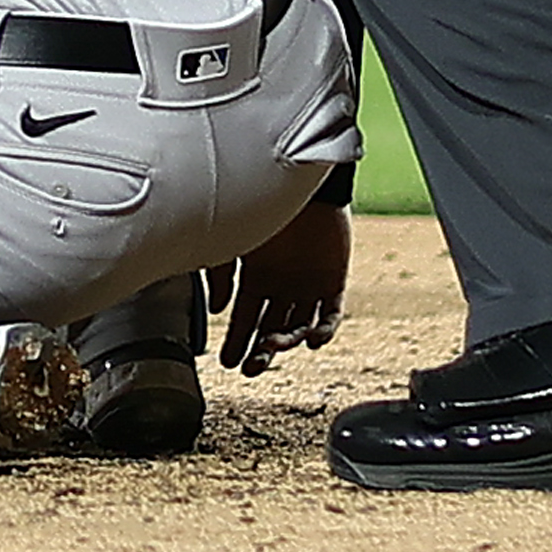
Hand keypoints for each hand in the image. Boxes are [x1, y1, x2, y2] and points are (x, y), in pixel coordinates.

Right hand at [218, 193, 352, 372]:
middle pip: (271, 329)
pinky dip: (324, 330)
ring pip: (299, 326)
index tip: (229, 362)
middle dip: (260, 351)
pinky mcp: (333, 280)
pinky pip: (331, 314)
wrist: (300, 182)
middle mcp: (281, 285)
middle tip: (251, 368)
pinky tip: (312, 340)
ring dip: (287, 341)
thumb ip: (219, 275)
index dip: (237, 342)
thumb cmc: (261, 207)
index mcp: (255, 278)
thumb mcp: (230, 243)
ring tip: (273, 345)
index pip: (245, 319)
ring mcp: (308, 285)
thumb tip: (217, 310)